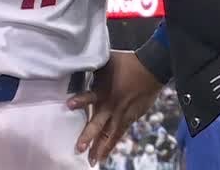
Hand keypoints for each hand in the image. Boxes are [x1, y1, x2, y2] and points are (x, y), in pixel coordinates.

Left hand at [68, 51, 163, 165]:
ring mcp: (122, 113)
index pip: (90, 96)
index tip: (68, 105)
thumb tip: (74, 63)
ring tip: (92, 160)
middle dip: (88, 136)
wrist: (151, 68)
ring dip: (100, 147)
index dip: (80, 100)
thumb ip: (91, 66)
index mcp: (104, 89)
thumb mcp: (106, 60)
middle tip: (79, 148)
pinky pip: (119, 134)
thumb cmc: (126, 62)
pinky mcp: (131, 118)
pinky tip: (104, 155)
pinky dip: (112, 144)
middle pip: (99, 123)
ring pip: (109, 134)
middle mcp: (112, 104)